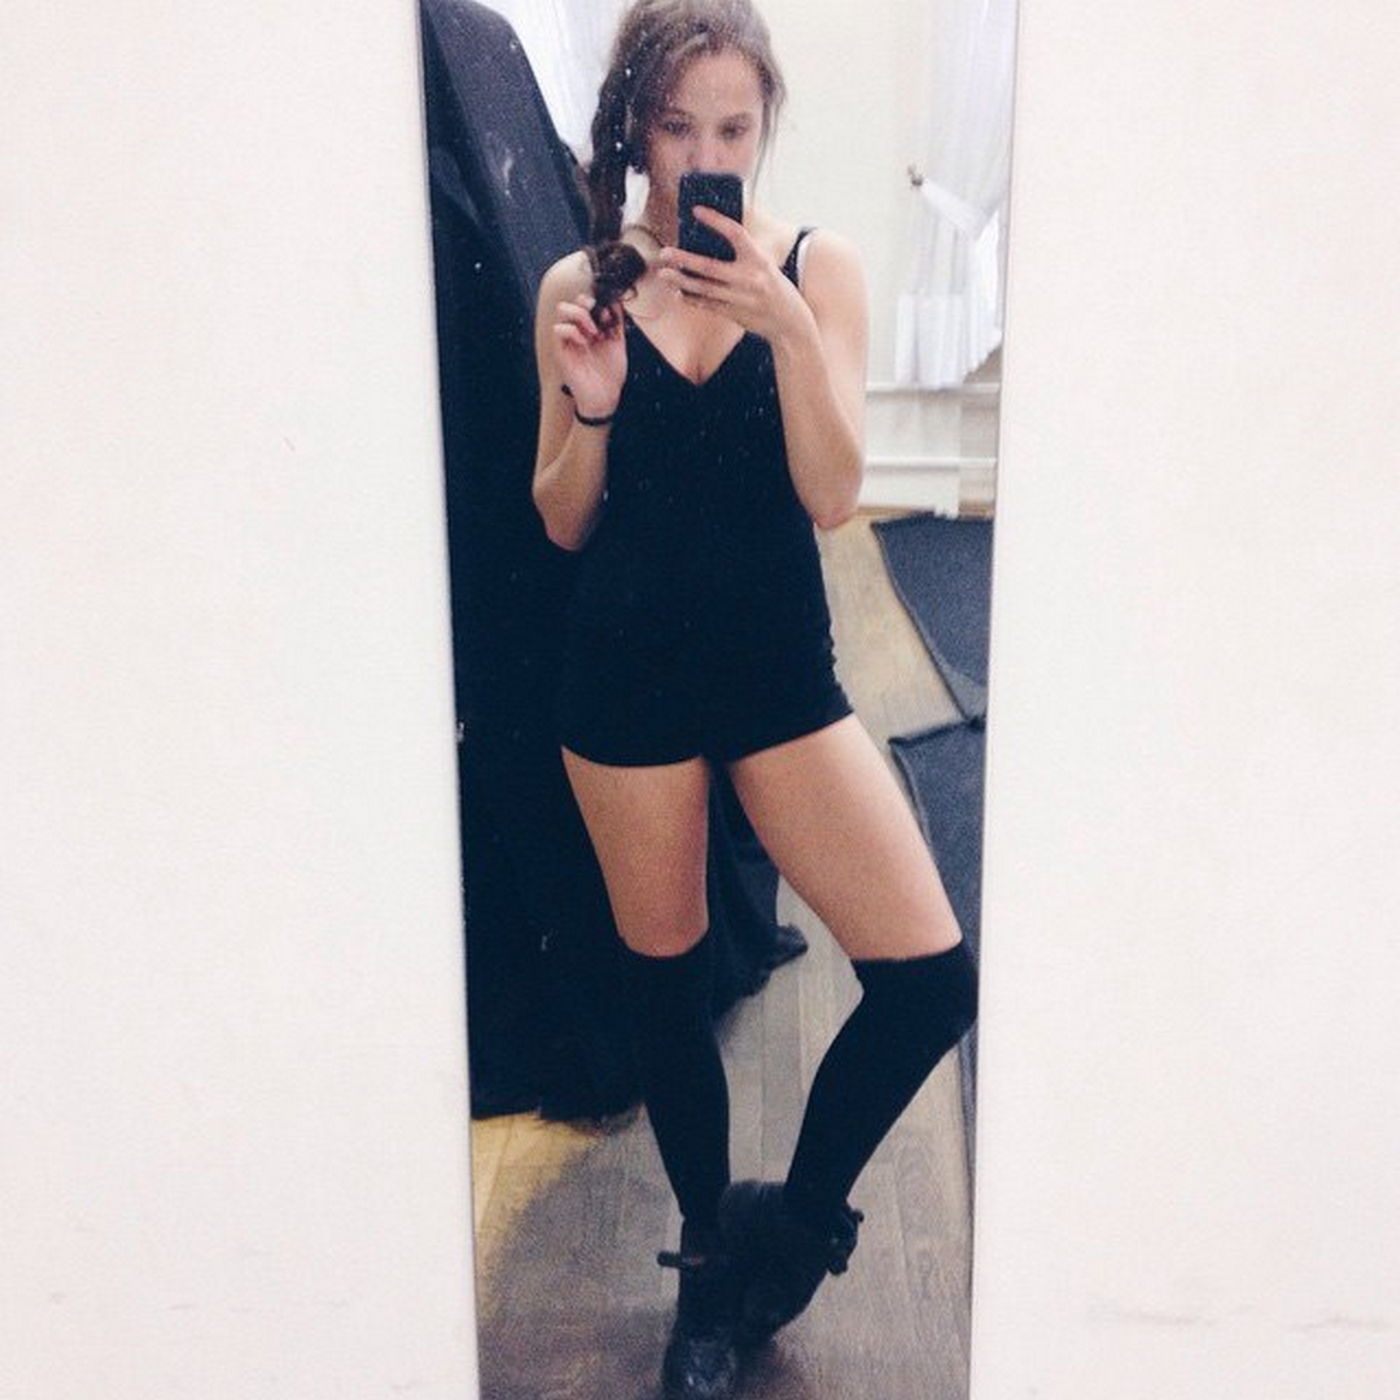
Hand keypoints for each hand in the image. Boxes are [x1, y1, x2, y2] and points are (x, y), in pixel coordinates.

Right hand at [552, 292, 626, 417]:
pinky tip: (584, 343)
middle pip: (573, 300)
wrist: (605, 395)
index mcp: (591, 326)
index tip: (611, 313)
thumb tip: (617, 300)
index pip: (586, 301)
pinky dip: (573, 332)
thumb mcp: (618, 343)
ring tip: (593, 333)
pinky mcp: (561, 350)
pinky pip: (558, 329)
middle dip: (586, 303)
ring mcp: (569, 339)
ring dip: (580, 316)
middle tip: (600, 317)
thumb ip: (617, 322)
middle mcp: (578, 330)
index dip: (598, 300)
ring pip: (562, 308)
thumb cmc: (611, 373)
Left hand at [656, 208, 808, 342]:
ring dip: (681, 281)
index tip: (696, 210)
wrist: (789, 323)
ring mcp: (740, 298)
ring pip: (704, 288)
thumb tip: (713, 242)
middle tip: (664, 252)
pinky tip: (678, 291)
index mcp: (759, 260)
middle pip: (710, 267)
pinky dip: (692, 298)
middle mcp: (749, 279)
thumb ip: (744, 255)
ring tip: (663, 273)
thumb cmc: (774, 288)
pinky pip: (707, 304)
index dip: (715, 220)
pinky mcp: (734, 314)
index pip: (735, 233)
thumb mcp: (766, 266)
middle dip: (684, 260)